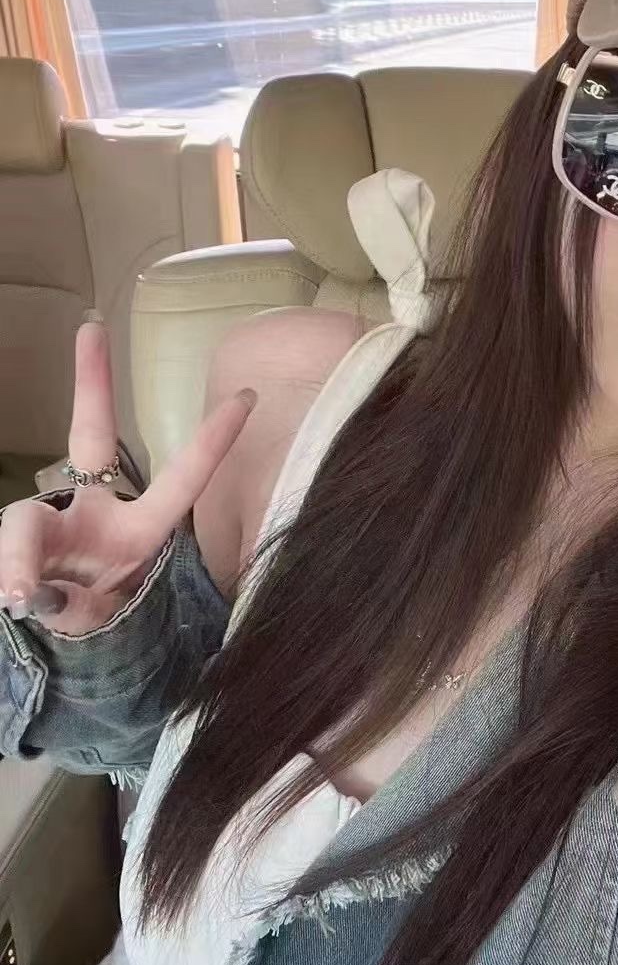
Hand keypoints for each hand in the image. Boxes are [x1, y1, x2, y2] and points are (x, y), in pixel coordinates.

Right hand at [0, 319, 254, 636]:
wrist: (55, 638)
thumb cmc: (92, 617)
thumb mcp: (95, 618)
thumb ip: (70, 604)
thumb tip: (23, 591)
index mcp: (140, 530)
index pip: (183, 478)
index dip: (213, 441)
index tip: (248, 398)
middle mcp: (97, 510)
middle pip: (92, 436)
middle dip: (94, 383)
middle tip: (92, 326)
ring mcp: (52, 520)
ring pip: (25, 522)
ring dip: (20, 557)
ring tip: (20, 596)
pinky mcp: (19, 534)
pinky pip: (10, 549)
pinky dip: (9, 575)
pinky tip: (14, 597)